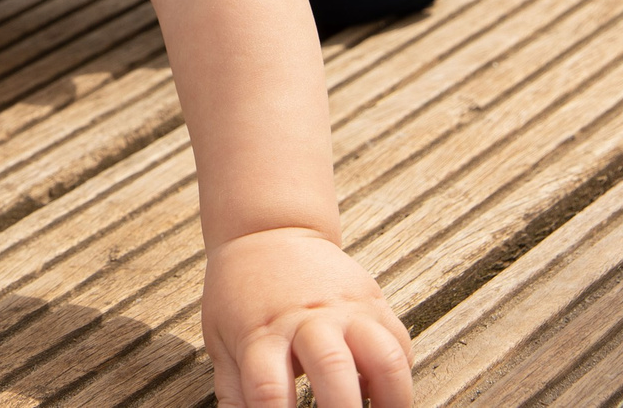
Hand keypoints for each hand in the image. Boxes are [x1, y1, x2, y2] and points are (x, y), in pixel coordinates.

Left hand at [202, 227, 412, 407]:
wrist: (270, 231)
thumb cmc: (241, 294)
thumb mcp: (221, 338)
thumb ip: (234, 391)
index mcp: (261, 334)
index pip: (268, 389)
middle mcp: (307, 321)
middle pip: (333, 371)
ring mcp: (345, 310)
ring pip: (384, 357)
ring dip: (393, 398)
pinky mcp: (372, 302)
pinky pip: (400, 344)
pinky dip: (401, 376)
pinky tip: (383, 392)